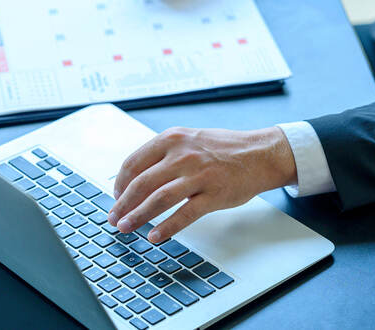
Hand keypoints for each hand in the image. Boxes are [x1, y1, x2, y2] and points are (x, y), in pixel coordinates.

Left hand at [108, 127, 296, 242]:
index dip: (120, 184)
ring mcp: (199, 175)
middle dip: (123, 204)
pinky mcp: (214, 194)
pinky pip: (184, 214)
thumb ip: (164, 154)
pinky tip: (155, 236)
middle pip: (142, 183)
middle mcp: (183, 154)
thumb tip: (135, 179)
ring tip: (126, 228)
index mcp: (172, 139)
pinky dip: (166, 227)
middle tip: (114, 218)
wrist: (260, 154)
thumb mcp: (189, 139)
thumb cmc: (223, 149)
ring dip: (138, 216)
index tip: (116, 197)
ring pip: (159, 199)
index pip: (134, 163)